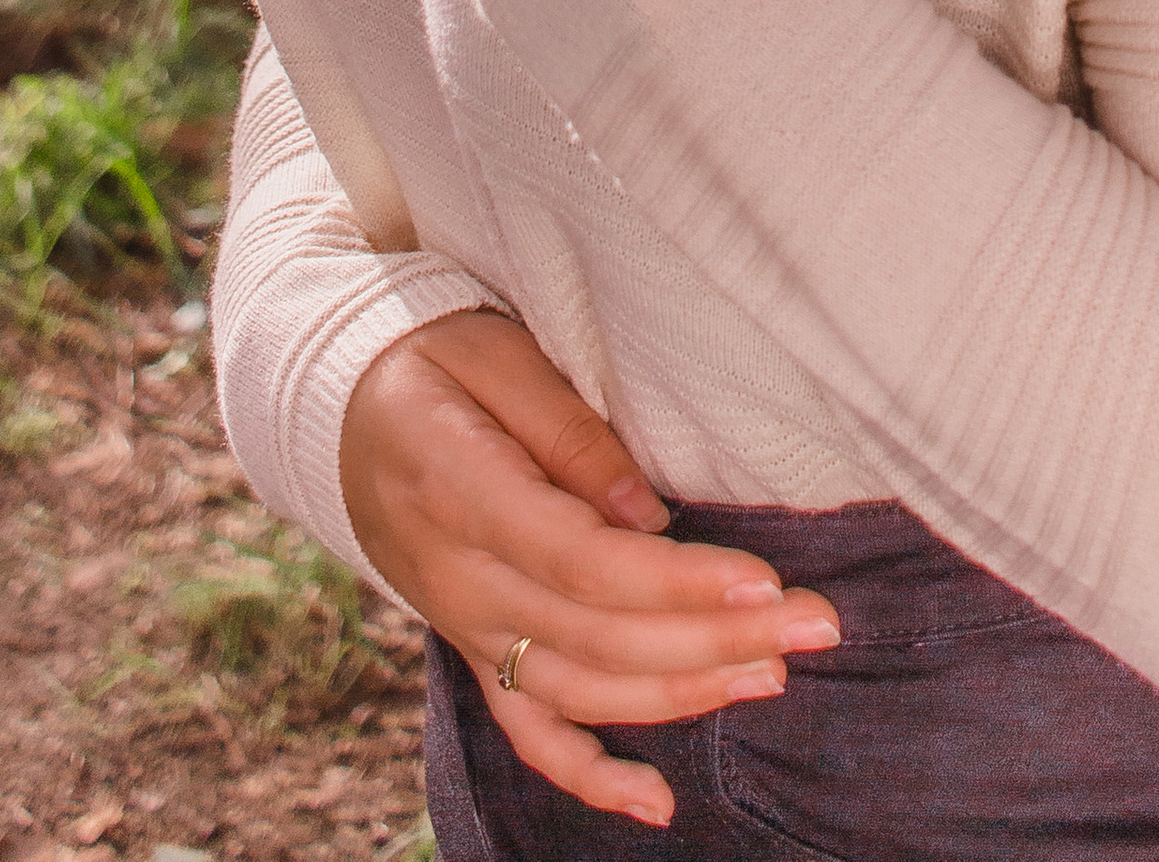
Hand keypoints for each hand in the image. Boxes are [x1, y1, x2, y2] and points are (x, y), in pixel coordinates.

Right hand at [339, 309, 838, 827]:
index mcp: (462, 493)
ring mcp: (466, 627)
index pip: (584, 563)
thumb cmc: (434, 361)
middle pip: (599, 634)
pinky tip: (657, 804)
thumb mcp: (493, 354)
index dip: (678, 584)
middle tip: (816, 626)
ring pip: (578, 690)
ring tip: (772, 675)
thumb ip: (566, 429)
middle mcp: (461, 580)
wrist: (343, 410)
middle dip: (714, 639)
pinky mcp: (474, 650)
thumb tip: (645, 513)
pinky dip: (589, 778)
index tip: (764, 583)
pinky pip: (528, 731)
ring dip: (680, 695)